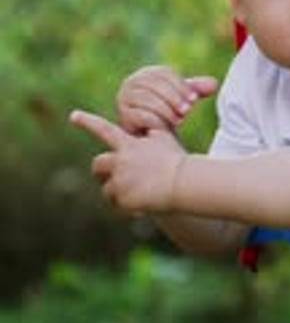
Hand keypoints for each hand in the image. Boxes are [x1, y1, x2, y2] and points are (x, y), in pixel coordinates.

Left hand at [70, 109, 186, 213]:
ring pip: (107, 189)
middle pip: (97, 165)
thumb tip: (143, 122)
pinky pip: (118, 204)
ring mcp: (120, 180)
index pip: (103, 130)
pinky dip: (127, 206)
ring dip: (116, 192)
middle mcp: (120, 161)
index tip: (74, 116)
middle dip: (101, 172)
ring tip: (135, 194)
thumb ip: (149, 131)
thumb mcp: (164, 138)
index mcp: (128, 145)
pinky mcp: (123, 198)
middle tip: (110, 177)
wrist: (183, 183)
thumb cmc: (176, 160)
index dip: (88, 122)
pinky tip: (142, 205)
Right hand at [117, 65, 217, 133]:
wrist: (150, 138)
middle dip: (174, 97)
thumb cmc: (167, 115)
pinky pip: (139, 114)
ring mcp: (125, 98)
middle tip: (188, 111)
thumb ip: (196, 90)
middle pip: (154, 84)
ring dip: (166, 109)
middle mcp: (133, 82)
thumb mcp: (182, 101)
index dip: (180, 85)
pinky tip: (166, 128)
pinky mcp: (123, 115)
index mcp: (148, 74)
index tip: (194, 99)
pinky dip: (155, 120)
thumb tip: (214, 84)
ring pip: (146, 98)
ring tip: (180, 120)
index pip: (164, 73)